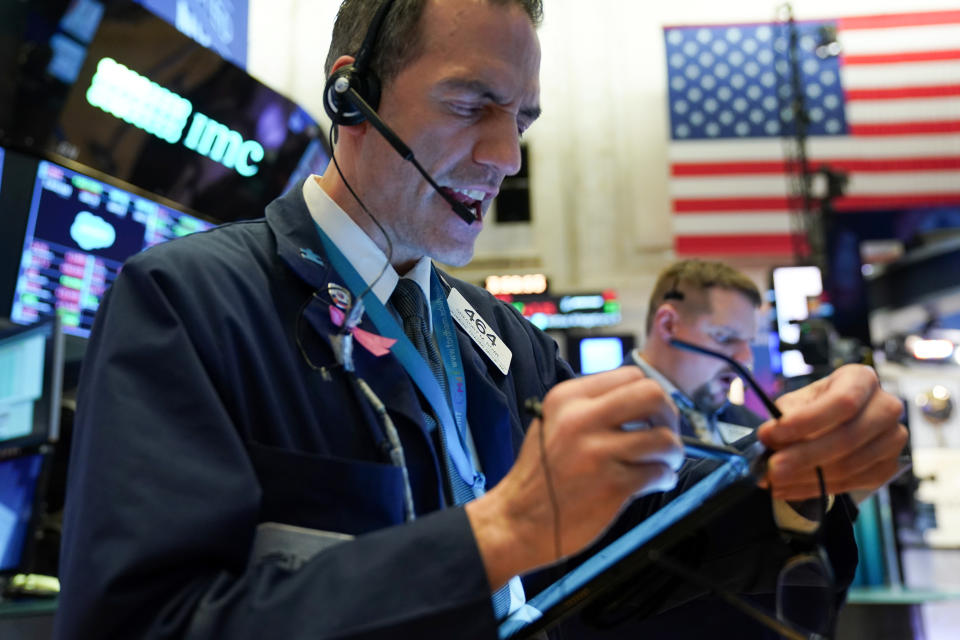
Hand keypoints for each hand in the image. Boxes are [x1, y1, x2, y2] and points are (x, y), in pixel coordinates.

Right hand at [466, 366, 682, 588]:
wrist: (518, 520)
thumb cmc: (539, 475)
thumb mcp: (552, 422)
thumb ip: (589, 406)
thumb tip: (636, 402)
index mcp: (567, 398)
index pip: (630, 375)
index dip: (649, 394)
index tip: (651, 414)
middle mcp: (581, 419)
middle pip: (653, 395)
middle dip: (670, 415)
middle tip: (665, 433)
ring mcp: (597, 452)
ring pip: (664, 438)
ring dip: (673, 452)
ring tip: (664, 462)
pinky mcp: (612, 485)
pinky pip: (659, 472)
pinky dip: (665, 477)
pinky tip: (656, 481)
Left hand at [757, 364, 906, 500]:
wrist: (837, 423)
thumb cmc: (816, 406)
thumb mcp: (797, 402)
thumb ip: (784, 417)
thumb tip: (768, 438)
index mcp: (861, 380)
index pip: (842, 401)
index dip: (806, 421)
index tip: (771, 434)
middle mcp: (885, 407)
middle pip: (848, 437)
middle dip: (804, 456)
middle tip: (771, 468)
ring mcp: (892, 439)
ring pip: (848, 465)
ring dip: (806, 477)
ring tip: (774, 480)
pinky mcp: (888, 466)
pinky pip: (851, 484)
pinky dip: (815, 489)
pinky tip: (789, 488)